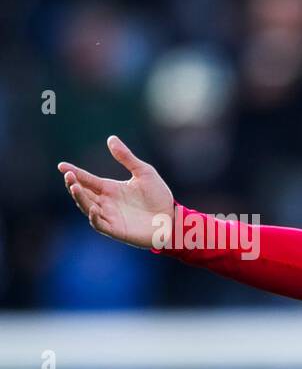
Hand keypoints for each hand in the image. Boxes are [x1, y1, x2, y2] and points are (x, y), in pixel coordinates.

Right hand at [56, 136, 175, 248]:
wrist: (173, 218)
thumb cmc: (159, 197)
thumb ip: (127, 158)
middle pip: (83, 193)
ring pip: (87, 207)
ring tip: (75, 187)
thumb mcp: (144, 173)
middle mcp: (106, 202)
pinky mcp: (116, 230)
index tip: (61, 166)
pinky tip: (92, 208)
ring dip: (80, 198)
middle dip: (73, 184)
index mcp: (110, 188)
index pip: (87, 179)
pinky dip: (93, 217)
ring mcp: (110, 216)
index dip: (74, 173)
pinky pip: (99, 224)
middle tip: (69, 176)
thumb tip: (111, 138)